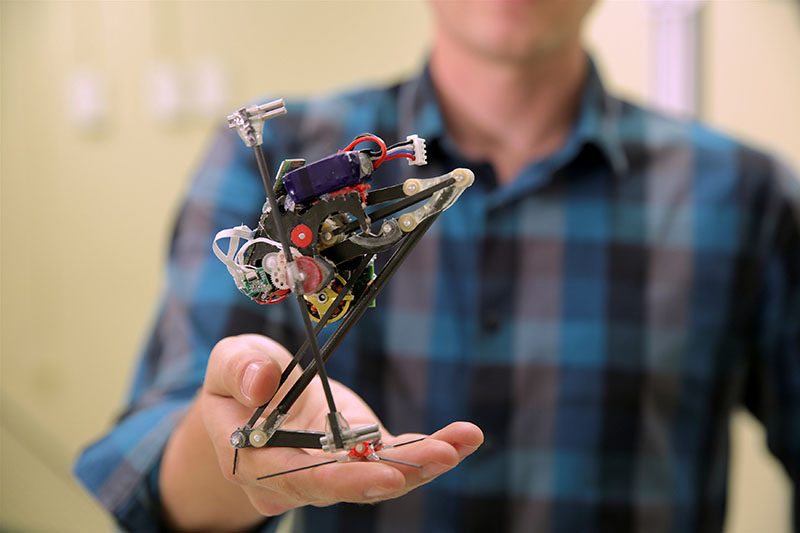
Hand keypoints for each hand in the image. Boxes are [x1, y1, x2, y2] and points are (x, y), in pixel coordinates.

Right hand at [161, 334, 482, 529]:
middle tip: (439, 458)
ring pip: (377, 476)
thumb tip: (261, 384)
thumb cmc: (239, 378)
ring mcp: (330, 470)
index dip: (338, 479)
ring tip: (461, 443)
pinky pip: (394, 456)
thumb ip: (238, 369)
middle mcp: (294, 479)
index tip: (382, 474)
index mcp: (253, 461)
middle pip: (345, 485)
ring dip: (422, 462)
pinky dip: (429, 448)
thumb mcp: (229, 361)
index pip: (293, 477)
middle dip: (395, 474)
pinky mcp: (358, 454)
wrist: (255, 397)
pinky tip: (464, 438)